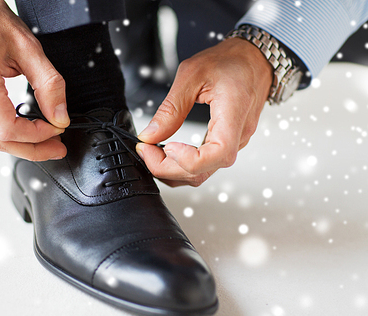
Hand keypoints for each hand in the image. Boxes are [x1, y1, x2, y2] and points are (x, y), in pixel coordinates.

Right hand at [0, 0, 69, 160]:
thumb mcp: (30, 49)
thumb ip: (49, 86)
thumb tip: (60, 117)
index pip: (8, 129)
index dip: (36, 137)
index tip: (55, 131)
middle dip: (32, 149)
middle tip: (55, 148)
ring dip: (17, 145)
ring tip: (42, 141)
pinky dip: (0, 136)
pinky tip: (17, 131)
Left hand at [136, 37, 272, 186]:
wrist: (254, 58)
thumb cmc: (230, 60)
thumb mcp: (192, 74)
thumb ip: (170, 108)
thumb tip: (150, 136)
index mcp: (234, 114)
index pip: (218, 155)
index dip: (188, 160)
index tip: (166, 147)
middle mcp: (238, 135)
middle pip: (203, 171)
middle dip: (168, 168)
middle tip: (145, 150)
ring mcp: (234, 142)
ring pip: (202, 173)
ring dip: (172, 169)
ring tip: (152, 151)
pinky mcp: (227, 143)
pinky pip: (204, 165)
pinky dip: (181, 165)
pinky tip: (166, 153)